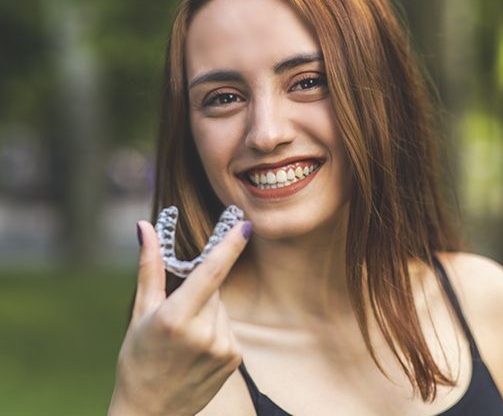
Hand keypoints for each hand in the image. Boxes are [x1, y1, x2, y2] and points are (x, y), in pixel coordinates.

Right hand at [108, 219, 250, 415]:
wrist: (150, 412)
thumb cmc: (138, 358)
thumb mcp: (140, 312)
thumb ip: (149, 266)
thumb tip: (145, 227)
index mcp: (176, 317)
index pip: (211, 272)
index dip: (230, 245)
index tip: (245, 224)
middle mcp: (204, 333)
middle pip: (214, 289)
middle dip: (200, 292)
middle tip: (178, 314)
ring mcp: (223, 348)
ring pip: (222, 308)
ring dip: (208, 313)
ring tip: (186, 339)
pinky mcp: (235, 358)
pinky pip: (229, 327)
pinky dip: (217, 330)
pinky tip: (199, 349)